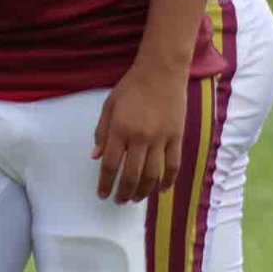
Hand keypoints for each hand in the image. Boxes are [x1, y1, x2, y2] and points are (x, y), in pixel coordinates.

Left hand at [92, 59, 188, 203]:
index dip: (105, 183)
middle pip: (131, 175)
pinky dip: (168, 180)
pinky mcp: (176, 137)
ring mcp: (161, 138)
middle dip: (123, 192)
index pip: (111, 164)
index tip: (102, 194)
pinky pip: (173, 165)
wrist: (162, 71)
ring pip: (153, 175)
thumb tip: (96, 156)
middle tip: (119, 201)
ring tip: (135, 198)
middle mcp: (140, 137)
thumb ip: (102, 132)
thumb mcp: (109, 105)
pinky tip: (161, 190)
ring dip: (143, 191)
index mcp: (121, 129)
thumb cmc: (132, 86)